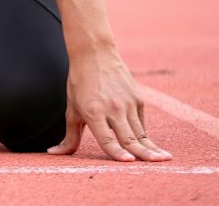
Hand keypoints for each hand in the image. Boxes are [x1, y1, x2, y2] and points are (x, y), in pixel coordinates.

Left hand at [47, 49, 171, 161]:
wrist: (95, 54)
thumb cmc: (79, 83)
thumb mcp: (71, 109)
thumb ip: (69, 135)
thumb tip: (53, 153)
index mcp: (93, 112)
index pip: (106, 138)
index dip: (117, 152)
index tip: (128, 162)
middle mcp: (112, 108)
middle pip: (129, 138)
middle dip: (144, 154)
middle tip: (157, 164)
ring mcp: (127, 103)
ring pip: (141, 132)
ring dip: (152, 148)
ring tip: (165, 159)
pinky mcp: (138, 99)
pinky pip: (141, 123)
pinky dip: (144, 136)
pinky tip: (151, 147)